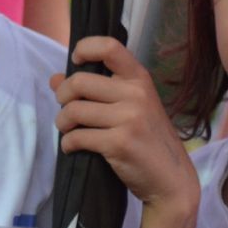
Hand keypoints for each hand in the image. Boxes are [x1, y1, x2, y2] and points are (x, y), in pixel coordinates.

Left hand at [54, 37, 197, 210]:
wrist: (172, 180)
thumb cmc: (149, 140)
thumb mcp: (132, 108)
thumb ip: (97, 89)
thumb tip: (54, 78)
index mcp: (139, 79)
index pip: (109, 47)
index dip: (84, 48)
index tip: (75, 62)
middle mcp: (136, 94)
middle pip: (79, 82)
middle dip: (62, 96)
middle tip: (65, 109)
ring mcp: (129, 118)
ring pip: (74, 110)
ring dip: (62, 122)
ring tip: (67, 130)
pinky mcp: (119, 143)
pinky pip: (78, 137)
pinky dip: (68, 143)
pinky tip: (72, 147)